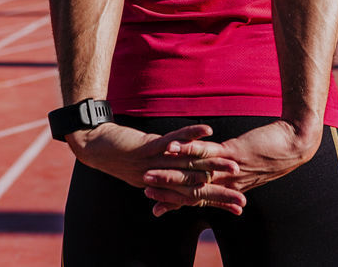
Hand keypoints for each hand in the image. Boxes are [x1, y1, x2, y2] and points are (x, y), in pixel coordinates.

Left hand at [68, 122, 244, 214]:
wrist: (95, 147)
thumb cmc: (124, 155)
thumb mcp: (148, 167)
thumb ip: (167, 174)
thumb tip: (186, 177)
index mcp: (162, 186)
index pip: (194, 197)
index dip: (216, 201)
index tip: (239, 207)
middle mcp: (160, 179)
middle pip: (194, 187)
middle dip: (220, 191)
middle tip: (242, 197)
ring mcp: (154, 164)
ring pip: (187, 166)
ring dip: (212, 165)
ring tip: (233, 165)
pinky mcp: (147, 147)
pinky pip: (172, 141)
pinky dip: (191, 136)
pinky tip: (208, 131)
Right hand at [143, 119, 320, 214]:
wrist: (293, 146)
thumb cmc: (271, 153)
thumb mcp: (248, 167)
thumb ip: (229, 171)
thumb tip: (216, 174)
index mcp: (228, 186)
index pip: (196, 198)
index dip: (174, 202)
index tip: (154, 207)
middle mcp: (226, 182)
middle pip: (190, 190)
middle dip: (165, 191)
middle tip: (143, 192)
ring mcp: (229, 168)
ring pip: (193, 174)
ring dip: (169, 174)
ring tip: (148, 174)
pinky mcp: (234, 152)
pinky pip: (205, 152)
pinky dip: (187, 149)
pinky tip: (171, 149)